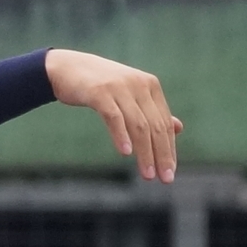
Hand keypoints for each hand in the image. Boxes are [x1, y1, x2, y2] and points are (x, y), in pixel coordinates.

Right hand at [45, 49, 182, 184]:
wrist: (67, 68)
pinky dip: (121, 136)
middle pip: (155, 126)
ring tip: (148, 174)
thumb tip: (178, 128)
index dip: (169, 149)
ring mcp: (120, 88)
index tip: (170, 172)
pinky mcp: (100, 92)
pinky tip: (126, 153)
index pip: (164, 123)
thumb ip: (152, 112)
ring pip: (138, 125)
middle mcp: (139, 85)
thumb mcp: (130, 96)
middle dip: (161, 154)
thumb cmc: (100, 86)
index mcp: (150, 87)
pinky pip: (114, 117)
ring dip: (145, 152)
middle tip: (164, 179)